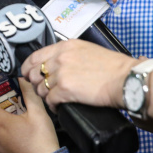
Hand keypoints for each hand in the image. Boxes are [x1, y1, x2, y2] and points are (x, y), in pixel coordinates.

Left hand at [21, 39, 137, 110]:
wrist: (125, 79)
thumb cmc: (113, 67)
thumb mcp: (88, 50)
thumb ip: (69, 54)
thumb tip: (57, 65)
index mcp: (65, 46)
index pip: (35, 56)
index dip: (28, 68)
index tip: (28, 75)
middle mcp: (60, 58)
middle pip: (35, 73)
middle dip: (37, 84)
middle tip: (44, 90)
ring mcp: (61, 74)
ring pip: (41, 88)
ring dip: (46, 96)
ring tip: (54, 99)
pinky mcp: (65, 90)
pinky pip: (49, 100)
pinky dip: (52, 106)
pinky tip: (59, 106)